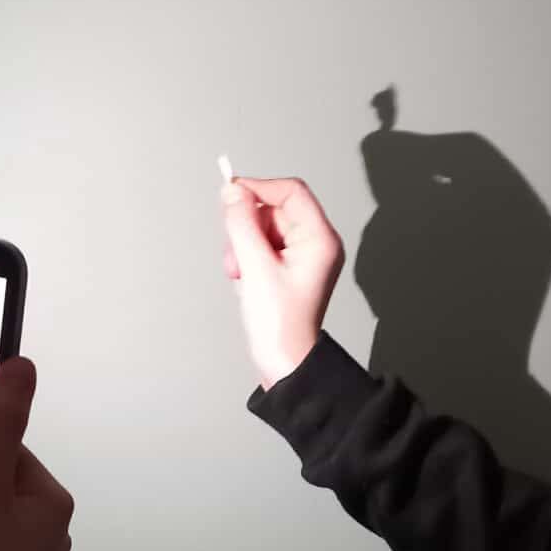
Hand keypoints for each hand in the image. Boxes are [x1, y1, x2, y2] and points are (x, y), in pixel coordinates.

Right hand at [221, 175, 344, 388]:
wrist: (284, 362)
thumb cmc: (280, 324)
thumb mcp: (254, 266)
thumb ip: (241, 223)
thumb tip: (232, 191)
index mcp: (320, 239)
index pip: (290, 192)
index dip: (258, 188)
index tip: (230, 194)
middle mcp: (316, 244)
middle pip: (274, 210)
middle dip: (247, 228)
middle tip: (237, 255)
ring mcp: (303, 257)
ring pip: (263, 229)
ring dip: (243, 246)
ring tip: (241, 274)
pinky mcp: (289, 269)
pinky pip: (262, 247)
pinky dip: (247, 258)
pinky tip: (245, 280)